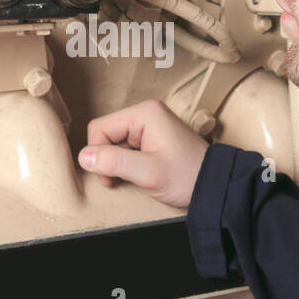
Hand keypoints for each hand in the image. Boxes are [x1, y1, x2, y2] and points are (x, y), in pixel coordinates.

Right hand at [77, 99, 209, 209]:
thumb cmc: (187, 177)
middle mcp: (146, 112)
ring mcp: (150, 124)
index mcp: (144, 113)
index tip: (109, 178)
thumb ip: (114, 162)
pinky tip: (138, 174)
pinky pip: (126, 146)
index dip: (98, 154)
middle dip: (108, 159)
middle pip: (106, 133)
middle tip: (119, 180)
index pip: (99, 128)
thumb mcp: (148, 173)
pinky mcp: (153, 136)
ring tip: (134, 178)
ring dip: (117, 162)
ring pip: (114, 141)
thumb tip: (83, 156)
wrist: (215, 186)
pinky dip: (126, 162)